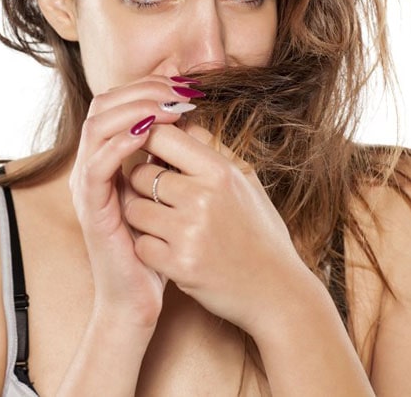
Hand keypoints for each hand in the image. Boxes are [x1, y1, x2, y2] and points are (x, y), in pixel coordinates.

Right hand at [68, 76, 200, 332]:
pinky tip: (148, 134)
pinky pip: (97, 165)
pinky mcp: (90, 209)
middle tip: (178, 91)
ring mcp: (87, 186)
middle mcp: (92, 165)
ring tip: (168, 106)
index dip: (147, 86)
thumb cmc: (158, 244)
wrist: (138, 297)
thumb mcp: (167, 191)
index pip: (117, 102)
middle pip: (103, 105)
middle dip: (141, 90)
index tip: (183, 84)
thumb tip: (192, 114)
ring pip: (97, 127)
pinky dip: (121, 144)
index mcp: (108, 157)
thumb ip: (171, 155)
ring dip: (134, 110)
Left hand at [123, 123, 310, 334]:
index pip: (162, 135)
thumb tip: (181, 119)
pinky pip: (140, 243)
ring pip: (133, 208)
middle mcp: (203, 197)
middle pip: (140, 172)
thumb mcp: (246, 181)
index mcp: (220, 171)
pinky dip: (147, 247)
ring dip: (141, 215)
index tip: (150, 154)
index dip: (148, 141)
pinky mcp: (179, 265)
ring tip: (161, 223)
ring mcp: (190, 232)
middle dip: (142, 183)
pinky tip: (166, 249)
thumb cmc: (260, 231)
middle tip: (155, 196)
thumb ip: (213, 149)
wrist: (277, 290)